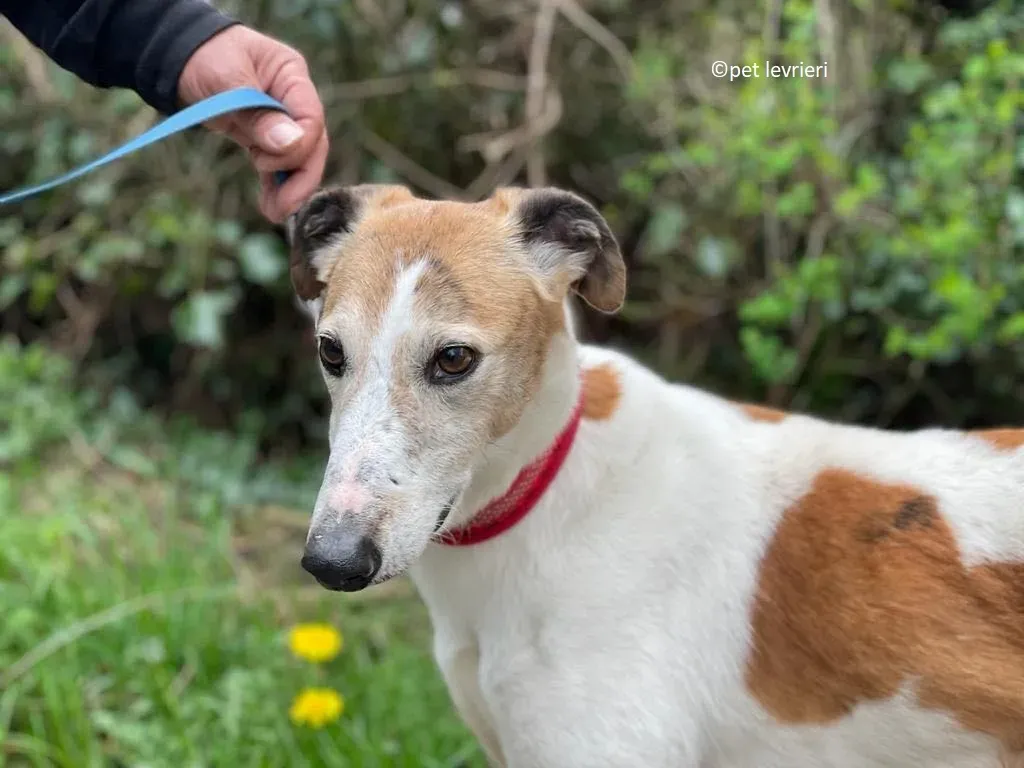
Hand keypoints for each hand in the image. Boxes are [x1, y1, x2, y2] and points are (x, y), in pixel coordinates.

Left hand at [178, 25, 328, 222]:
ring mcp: (282, 120)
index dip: (297, 147)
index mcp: (292, 76)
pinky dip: (275, 186)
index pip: (312, 119)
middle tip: (283, 207)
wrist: (178, 54)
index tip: (265, 163)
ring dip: (289, 188)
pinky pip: (278, 165)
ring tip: (273, 213)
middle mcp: (293, 99)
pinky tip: (268, 205)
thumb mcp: (226, 79)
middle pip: (312, 145)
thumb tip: (290, 143)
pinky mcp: (265, 136)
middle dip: (299, 178)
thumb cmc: (204, 55)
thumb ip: (258, 112)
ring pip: (298, 160)